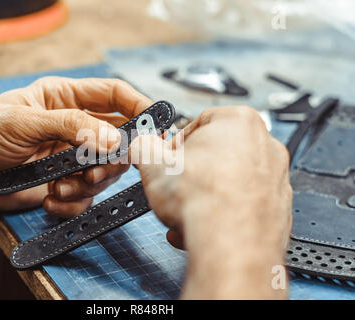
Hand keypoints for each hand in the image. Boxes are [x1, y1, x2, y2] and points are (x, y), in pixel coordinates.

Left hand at [0, 77, 151, 228]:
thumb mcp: (23, 121)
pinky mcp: (63, 184)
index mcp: (64, 99)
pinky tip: (50, 199)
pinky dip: (72, 203)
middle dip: (111, 159)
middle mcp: (73, 127)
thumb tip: (113, 139)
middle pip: (117, 139)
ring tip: (60, 188)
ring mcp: (69, 157)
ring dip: (86, 184)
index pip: (114, 96)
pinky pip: (85, 197)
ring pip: (104, 172)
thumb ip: (71, 127)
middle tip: (94, 170)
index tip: (155, 125)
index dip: (138, 106)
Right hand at [130, 106, 291, 298]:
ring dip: (204, 196)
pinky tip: (202, 226)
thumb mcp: (153, 163)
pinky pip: (242, 205)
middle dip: (192, 172)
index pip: (198, 123)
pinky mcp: (278, 209)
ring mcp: (276, 178)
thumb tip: (142, 146)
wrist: (230, 244)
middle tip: (175, 186)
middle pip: (216, 154)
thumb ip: (144, 147)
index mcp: (239, 121)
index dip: (176, 144)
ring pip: (229, 182)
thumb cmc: (202, 200)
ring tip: (184, 212)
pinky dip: (222, 214)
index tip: (166, 160)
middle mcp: (265, 146)